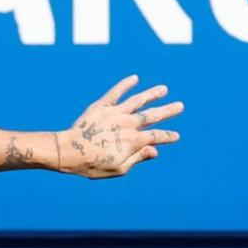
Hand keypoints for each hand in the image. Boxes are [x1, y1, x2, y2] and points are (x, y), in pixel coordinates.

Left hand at [62, 75, 183, 178]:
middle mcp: (128, 124)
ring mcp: (115, 113)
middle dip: (168, 111)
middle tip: (180, 106)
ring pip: (138, 100)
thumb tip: (155, 151)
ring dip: (152, 94)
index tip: (176, 136)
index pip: (157, 137)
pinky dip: (126, 84)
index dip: (168, 136)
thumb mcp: (118, 169)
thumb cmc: (91, 165)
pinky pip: (116, 92)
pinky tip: (135, 78)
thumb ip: (137, 158)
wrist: (68, 152)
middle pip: (153, 116)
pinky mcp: (101, 106)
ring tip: (163, 89)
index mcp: (134, 141)